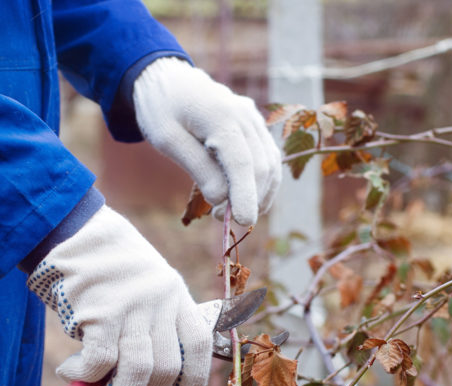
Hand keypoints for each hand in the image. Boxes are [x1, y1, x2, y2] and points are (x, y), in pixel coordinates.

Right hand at [27, 206, 212, 385]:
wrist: (80, 232)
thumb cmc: (114, 270)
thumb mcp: (146, 292)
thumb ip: (148, 332)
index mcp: (177, 295)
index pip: (199, 344)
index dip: (196, 379)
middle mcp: (160, 302)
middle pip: (167, 367)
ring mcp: (131, 306)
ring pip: (138, 371)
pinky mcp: (99, 311)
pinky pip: (100, 362)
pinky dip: (86, 377)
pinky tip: (73, 371)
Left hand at [133, 57, 281, 226]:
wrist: (168, 80)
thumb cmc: (162, 110)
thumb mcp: (166, 139)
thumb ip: (196, 167)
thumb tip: (221, 199)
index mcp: (221, 116)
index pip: (243, 163)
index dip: (246, 196)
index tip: (244, 222)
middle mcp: (246, 116)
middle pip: (262, 167)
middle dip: (249, 199)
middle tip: (222, 218)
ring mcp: (254, 120)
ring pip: (271, 165)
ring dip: (260, 194)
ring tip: (235, 212)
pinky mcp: (256, 127)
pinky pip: (269, 158)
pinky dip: (263, 182)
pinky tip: (248, 197)